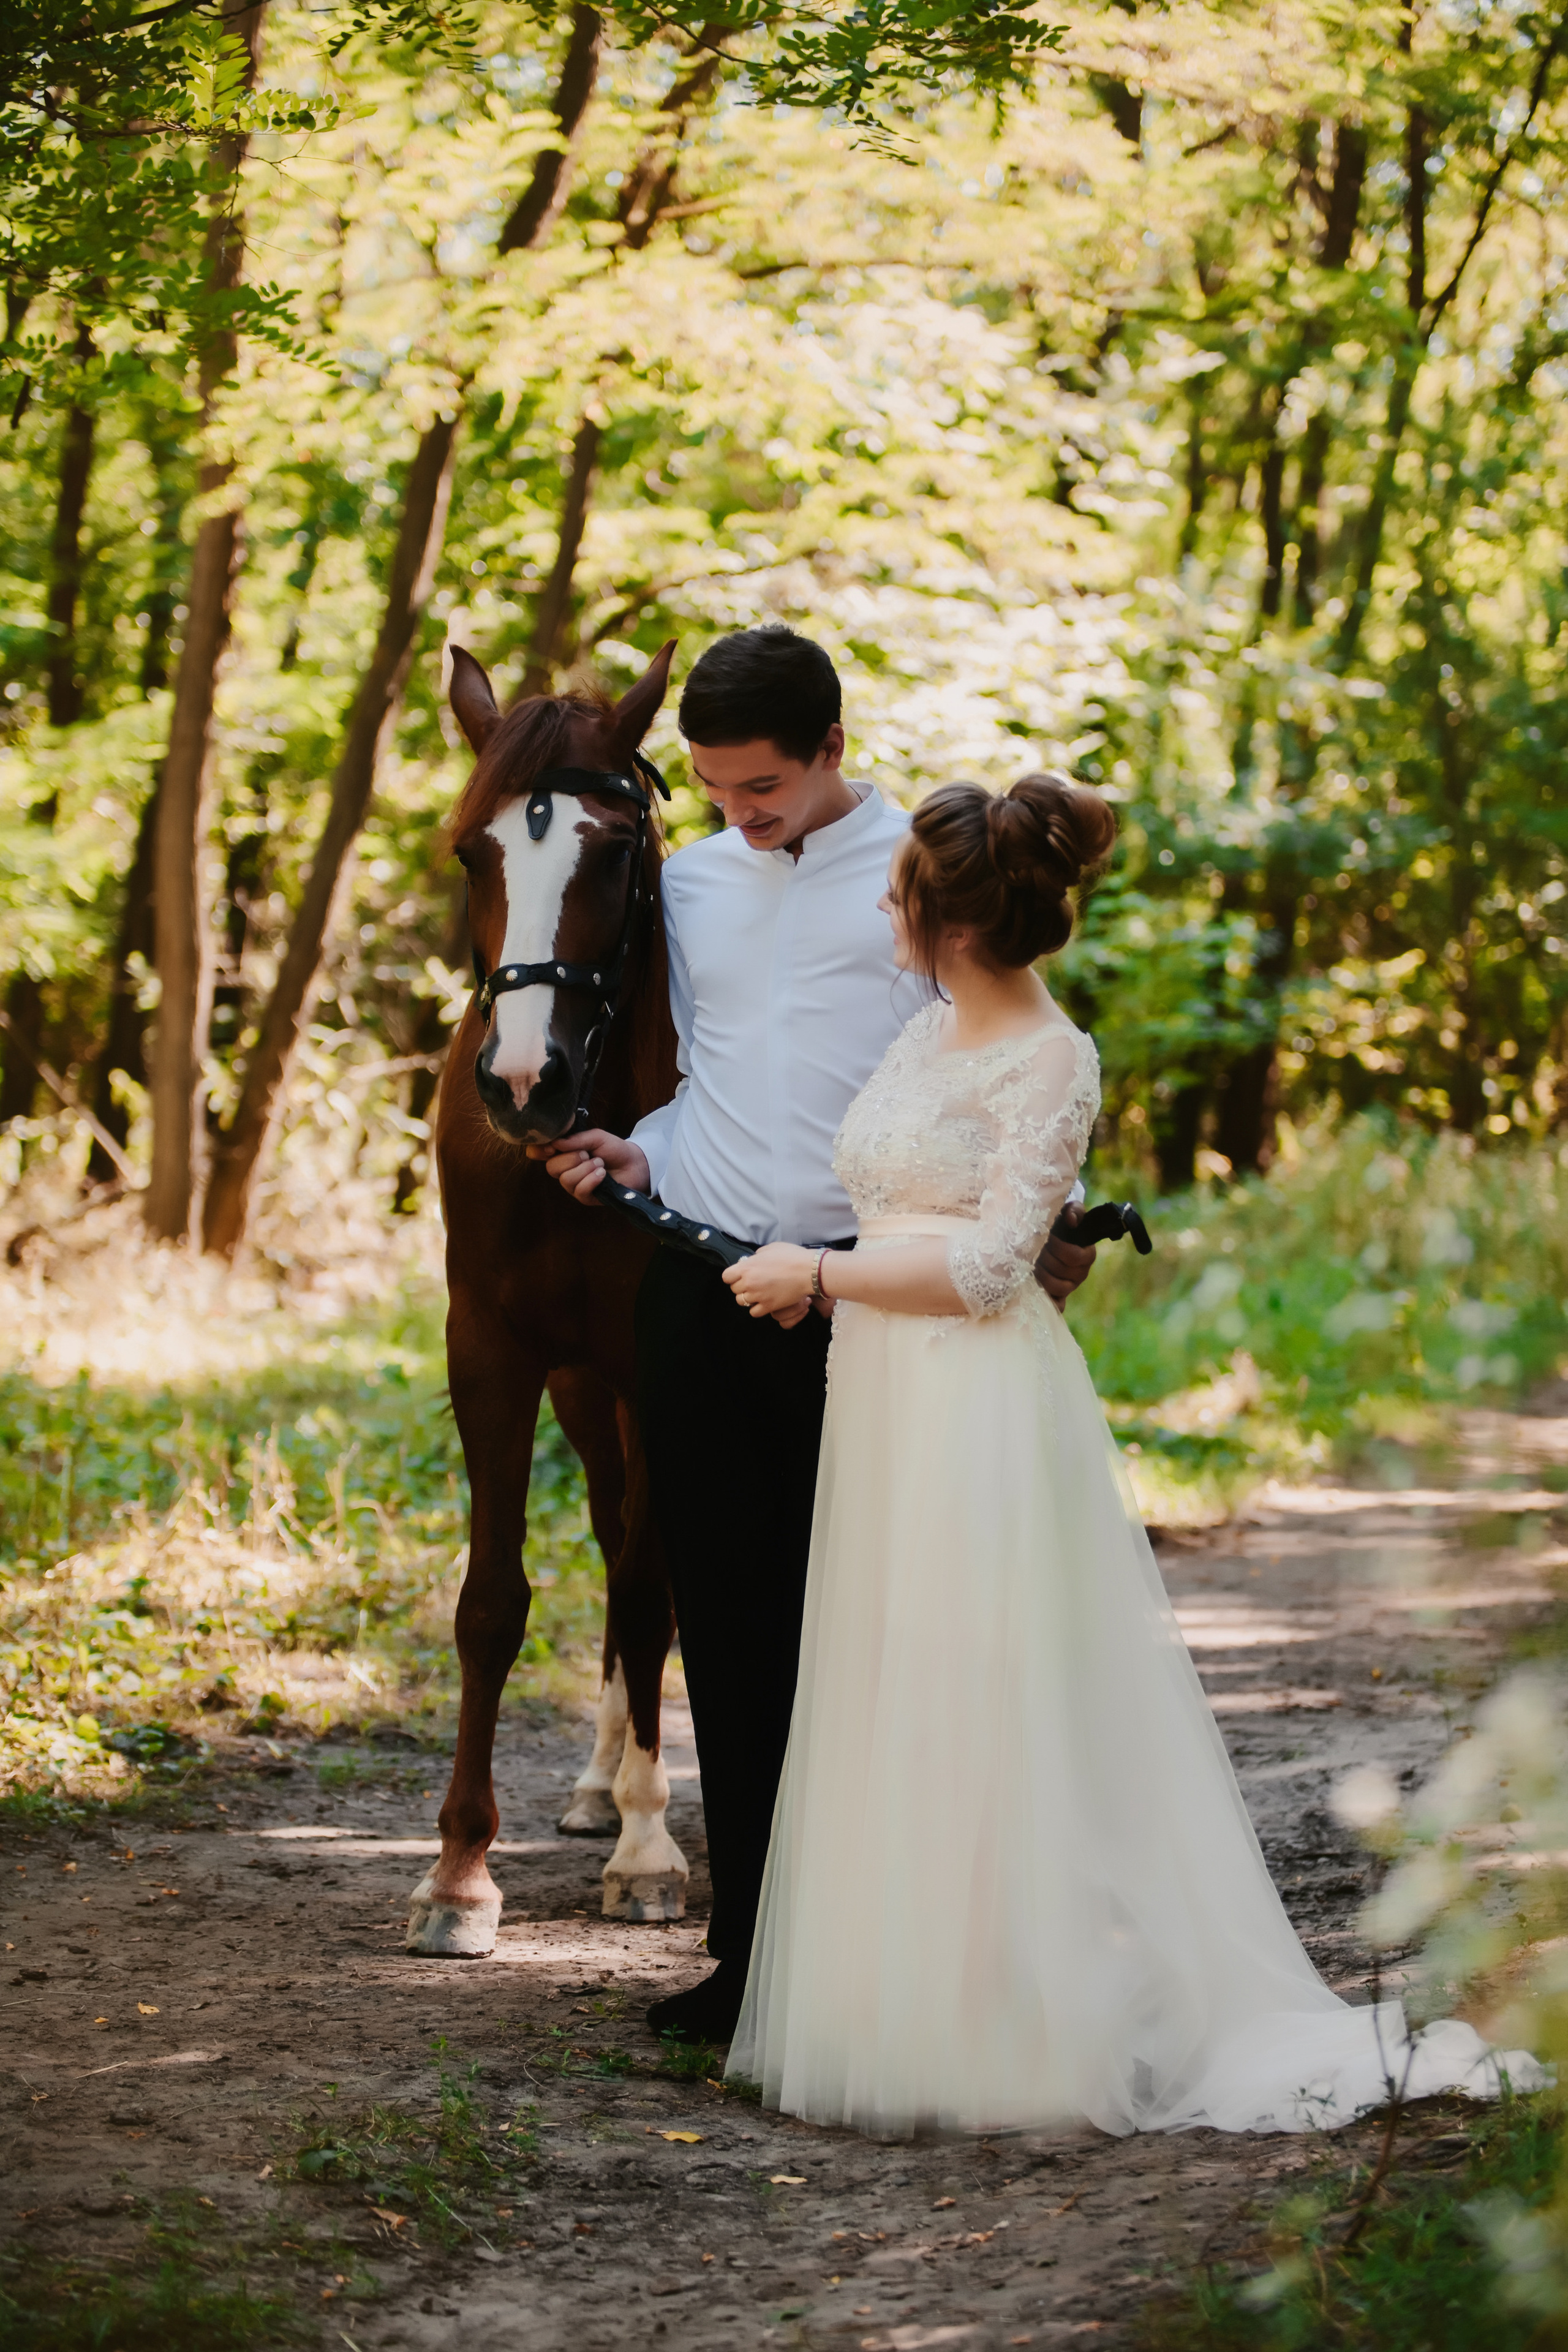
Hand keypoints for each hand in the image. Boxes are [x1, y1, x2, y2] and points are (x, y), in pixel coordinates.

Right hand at [526, 1126, 649, 1205]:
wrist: (635, 1164)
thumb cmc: (614, 1149)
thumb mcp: (595, 1137)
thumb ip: (575, 1139)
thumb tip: (554, 1143)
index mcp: (563, 1152)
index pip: (538, 1153)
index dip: (539, 1151)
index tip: (551, 1148)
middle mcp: (565, 1170)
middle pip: (551, 1168)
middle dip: (570, 1159)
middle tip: (587, 1154)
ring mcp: (574, 1185)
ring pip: (566, 1180)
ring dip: (585, 1169)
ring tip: (600, 1164)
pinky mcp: (586, 1197)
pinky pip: (579, 1190)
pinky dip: (591, 1180)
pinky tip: (602, 1175)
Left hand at [723, 1243, 818, 1318]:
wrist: (809, 1271)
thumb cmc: (791, 1256)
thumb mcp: (771, 1248)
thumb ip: (758, 1255)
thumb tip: (753, 1260)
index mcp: (747, 1267)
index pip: (726, 1277)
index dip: (732, 1276)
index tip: (740, 1275)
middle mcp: (749, 1282)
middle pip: (734, 1290)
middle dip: (742, 1286)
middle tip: (753, 1283)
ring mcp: (758, 1296)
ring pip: (742, 1302)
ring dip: (748, 1298)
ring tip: (758, 1293)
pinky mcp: (768, 1306)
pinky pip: (754, 1312)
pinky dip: (757, 1309)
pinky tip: (764, 1302)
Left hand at [1035, 1203, 1097, 1305]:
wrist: (1046, 1238)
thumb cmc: (1058, 1224)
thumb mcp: (1066, 1211)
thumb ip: (1073, 1210)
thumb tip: (1071, 1220)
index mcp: (1086, 1255)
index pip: (1074, 1256)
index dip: (1059, 1247)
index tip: (1047, 1237)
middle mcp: (1080, 1273)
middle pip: (1063, 1271)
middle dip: (1046, 1259)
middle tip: (1034, 1250)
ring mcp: (1069, 1286)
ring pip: (1058, 1288)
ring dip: (1041, 1275)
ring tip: (1031, 1264)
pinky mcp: (1058, 1297)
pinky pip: (1056, 1304)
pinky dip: (1047, 1300)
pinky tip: (1034, 1290)